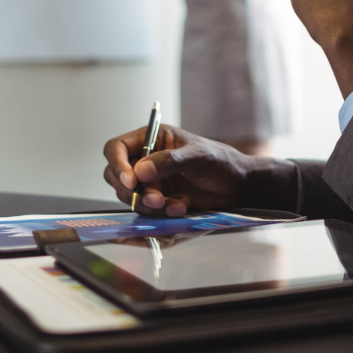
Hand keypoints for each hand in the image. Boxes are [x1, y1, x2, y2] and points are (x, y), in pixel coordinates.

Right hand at [102, 124, 286, 215]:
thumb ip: (169, 161)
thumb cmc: (220, 161)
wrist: (236, 186)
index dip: (118, 164)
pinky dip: (160, 213)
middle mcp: (145, 159)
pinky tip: (180, 208)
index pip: (117, 148)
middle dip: (132, 191)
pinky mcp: (158, 200)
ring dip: (148, 204)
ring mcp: (150, 181)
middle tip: (155, 199)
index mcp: (151, 139)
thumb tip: (140, 170)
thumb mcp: (197, 156)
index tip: (131, 180)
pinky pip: (146, 210)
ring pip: (130, 196)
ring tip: (174, 206)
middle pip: (116, 175)